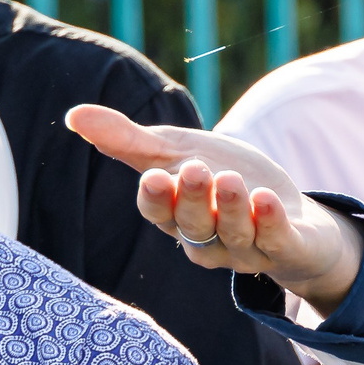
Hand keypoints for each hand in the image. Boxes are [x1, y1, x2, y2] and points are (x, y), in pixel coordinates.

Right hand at [65, 104, 363, 310]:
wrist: (289, 209)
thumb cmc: (223, 178)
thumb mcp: (180, 152)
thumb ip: (130, 141)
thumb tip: (74, 115)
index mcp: (177, 217)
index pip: (159, 214)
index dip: (156, 200)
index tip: (154, 177)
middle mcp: (207, 240)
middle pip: (194, 226)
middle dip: (192, 200)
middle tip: (193, 170)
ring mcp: (246, 249)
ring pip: (233, 235)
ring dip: (230, 207)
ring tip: (229, 178)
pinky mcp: (286, 247)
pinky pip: (275, 240)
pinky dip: (270, 221)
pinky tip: (267, 198)